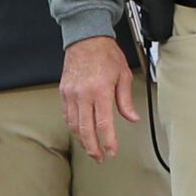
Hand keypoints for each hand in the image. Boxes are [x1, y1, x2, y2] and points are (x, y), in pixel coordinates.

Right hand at [61, 36, 137, 160]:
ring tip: (91, 148)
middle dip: (93, 148)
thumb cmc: (106, 54)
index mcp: (100, 91)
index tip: (112, 152)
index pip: (104, 124)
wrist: (86, 38)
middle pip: (86, 130)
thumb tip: (132, 118)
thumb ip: (126, 100)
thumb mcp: (123, 75)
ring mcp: (71, 94)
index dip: (108, 142)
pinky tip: (80, 132)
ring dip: (82, 140)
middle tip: (100, 157)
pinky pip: (67, 115)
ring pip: (74, 125)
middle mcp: (83, 94)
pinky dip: (73, 127)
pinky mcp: (64, 92)